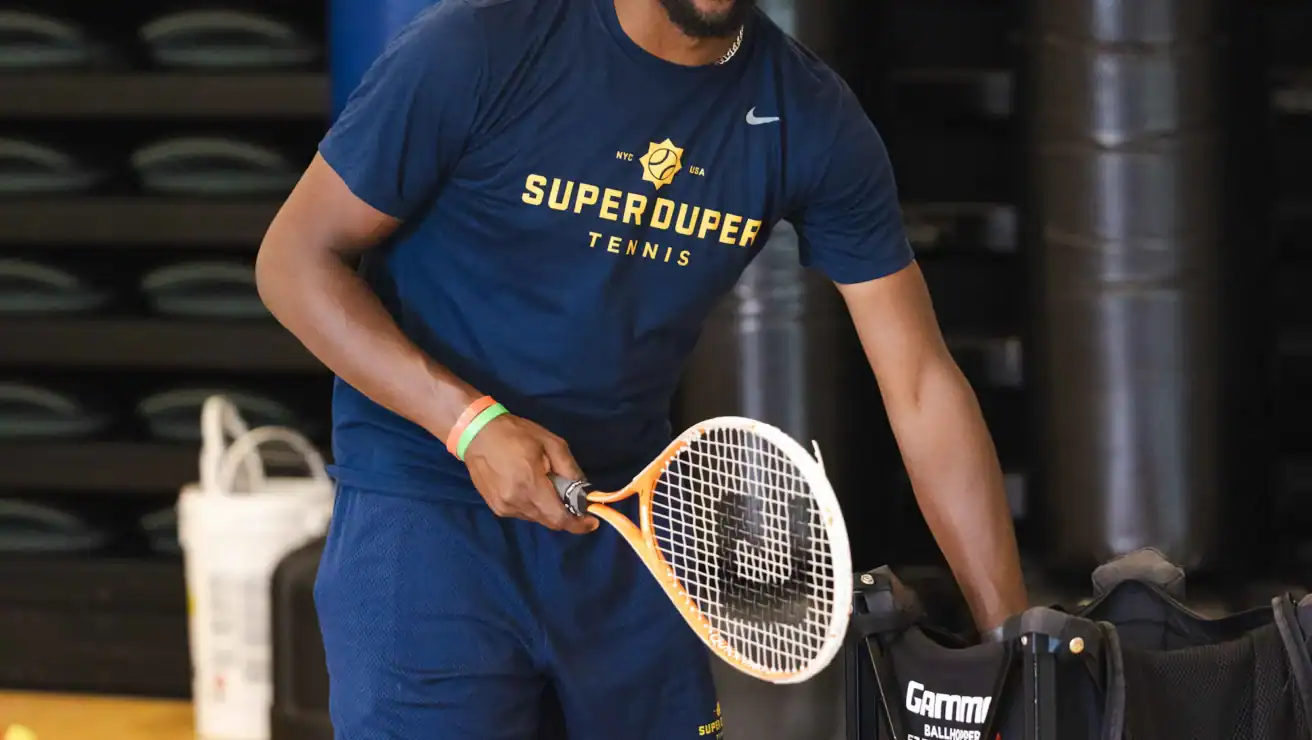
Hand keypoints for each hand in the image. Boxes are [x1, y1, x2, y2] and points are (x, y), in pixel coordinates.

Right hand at [462, 414, 598, 533]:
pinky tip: (531, 488)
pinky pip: (523, 513)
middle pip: (549, 521)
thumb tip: (583, 491)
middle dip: (565, 515)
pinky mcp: (496, 507)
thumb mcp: (551, 443)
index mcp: (530, 485)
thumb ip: (569, 469)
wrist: (477, 433)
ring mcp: (503, 507)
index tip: (592, 523)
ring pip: (536, 518)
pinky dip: (534, 506)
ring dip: (548, 509)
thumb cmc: (516, 434)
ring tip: (548, 487)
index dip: (578, 524)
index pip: (559, 518)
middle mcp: (516, 502)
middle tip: (573, 500)